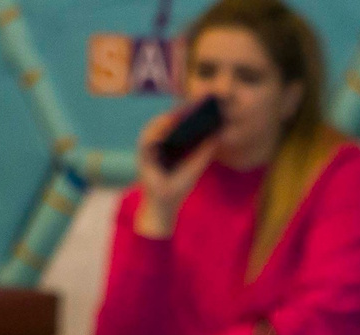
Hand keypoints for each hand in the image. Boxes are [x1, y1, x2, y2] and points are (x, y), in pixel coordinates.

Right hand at [132, 101, 218, 238]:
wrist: (164, 207)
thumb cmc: (177, 187)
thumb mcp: (195, 166)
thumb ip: (204, 151)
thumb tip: (217, 134)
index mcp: (169, 143)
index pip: (176, 123)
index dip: (186, 112)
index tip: (200, 104)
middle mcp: (157, 143)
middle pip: (164, 121)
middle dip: (177, 111)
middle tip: (192, 103)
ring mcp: (148, 148)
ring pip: (154, 126)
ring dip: (166, 118)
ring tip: (180, 111)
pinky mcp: (142, 156)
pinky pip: (147, 140)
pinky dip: (156, 132)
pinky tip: (168, 125)